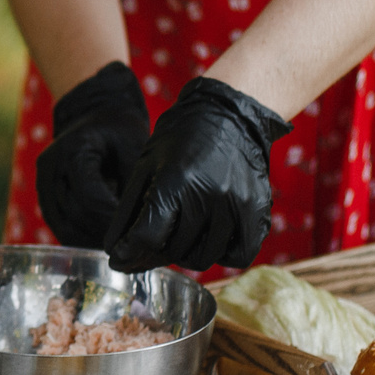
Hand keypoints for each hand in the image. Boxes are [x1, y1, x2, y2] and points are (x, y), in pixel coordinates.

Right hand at [35, 62, 150, 249]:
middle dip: (104, 233)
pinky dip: (81, 238)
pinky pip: (61, 226)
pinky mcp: (45, 197)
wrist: (91, 114)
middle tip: (132, 245)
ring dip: (92, 240)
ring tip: (119, 247)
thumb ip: (135, 181)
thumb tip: (146, 220)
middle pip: (76, 214)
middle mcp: (50, 169)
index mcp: (72, 151)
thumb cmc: (118, 129)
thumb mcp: (134, 145)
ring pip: (65, 226)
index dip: (112, 218)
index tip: (136, 232)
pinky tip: (103, 242)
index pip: (90, 196)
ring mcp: (43, 185)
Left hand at [97, 75, 290, 272]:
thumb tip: (115, 254)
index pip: (146, 236)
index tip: (120, 257)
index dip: (128, 251)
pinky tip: (210, 237)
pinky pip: (238, 256)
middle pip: (173, 250)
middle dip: (156, 249)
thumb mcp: (146, 166)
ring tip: (182, 233)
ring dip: (187, 254)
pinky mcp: (258, 212)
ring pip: (203, 259)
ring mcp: (237, 205)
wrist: (229, 116)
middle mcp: (209, 194)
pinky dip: (221, 254)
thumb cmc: (181, 139)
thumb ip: (129, 211)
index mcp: (175, 179)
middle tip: (156, 236)